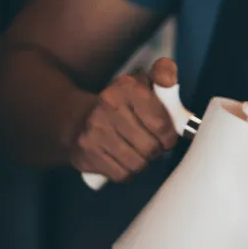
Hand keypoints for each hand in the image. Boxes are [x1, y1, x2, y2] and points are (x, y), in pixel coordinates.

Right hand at [69, 57, 179, 182]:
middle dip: (157, 150)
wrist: (78, 118)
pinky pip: (121, 174)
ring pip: (137, 164)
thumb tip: (168, 78)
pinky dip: (127, 172)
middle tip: (153, 145)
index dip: (169, 136)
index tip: (167, 137)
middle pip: (150, 147)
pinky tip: (123, 160)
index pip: (160, 124)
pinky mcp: (85, 153)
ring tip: (138, 152)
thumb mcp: (143, 83)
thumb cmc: (122, 104)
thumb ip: (164, 74)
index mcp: (126, 88)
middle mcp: (107, 107)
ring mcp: (94, 131)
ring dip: (143, 162)